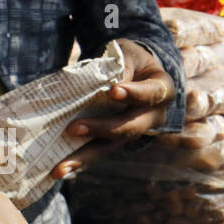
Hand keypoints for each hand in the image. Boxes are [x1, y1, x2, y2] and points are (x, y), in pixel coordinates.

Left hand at [51, 40, 174, 178]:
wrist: (134, 71)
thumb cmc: (130, 60)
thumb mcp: (128, 54)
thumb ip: (120, 65)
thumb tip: (107, 84)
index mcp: (163, 90)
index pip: (152, 94)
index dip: (135, 94)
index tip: (113, 91)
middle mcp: (154, 115)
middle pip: (132, 127)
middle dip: (103, 129)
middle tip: (73, 127)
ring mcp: (135, 131)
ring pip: (113, 146)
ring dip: (86, 156)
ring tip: (61, 167)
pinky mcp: (116, 140)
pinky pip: (99, 151)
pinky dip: (79, 160)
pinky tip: (60, 169)